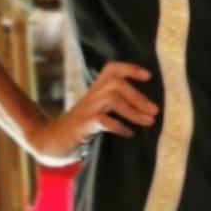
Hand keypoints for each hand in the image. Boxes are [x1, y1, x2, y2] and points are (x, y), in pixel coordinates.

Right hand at [25, 61, 157, 165]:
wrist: (55, 141)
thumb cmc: (82, 129)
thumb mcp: (98, 112)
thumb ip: (115, 107)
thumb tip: (145, 111)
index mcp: (96, 89)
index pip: (112, 69)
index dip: (130, 68)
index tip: (148, 76)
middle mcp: (92, 95)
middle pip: (116, 83)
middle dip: (138, 96)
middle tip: (155, 111)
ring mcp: (87, 109)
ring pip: (112, 99)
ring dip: (133, 111)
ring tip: (148, 122)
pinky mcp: (83, 125)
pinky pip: (103, 120)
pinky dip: (118, 126)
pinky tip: (128, 133)